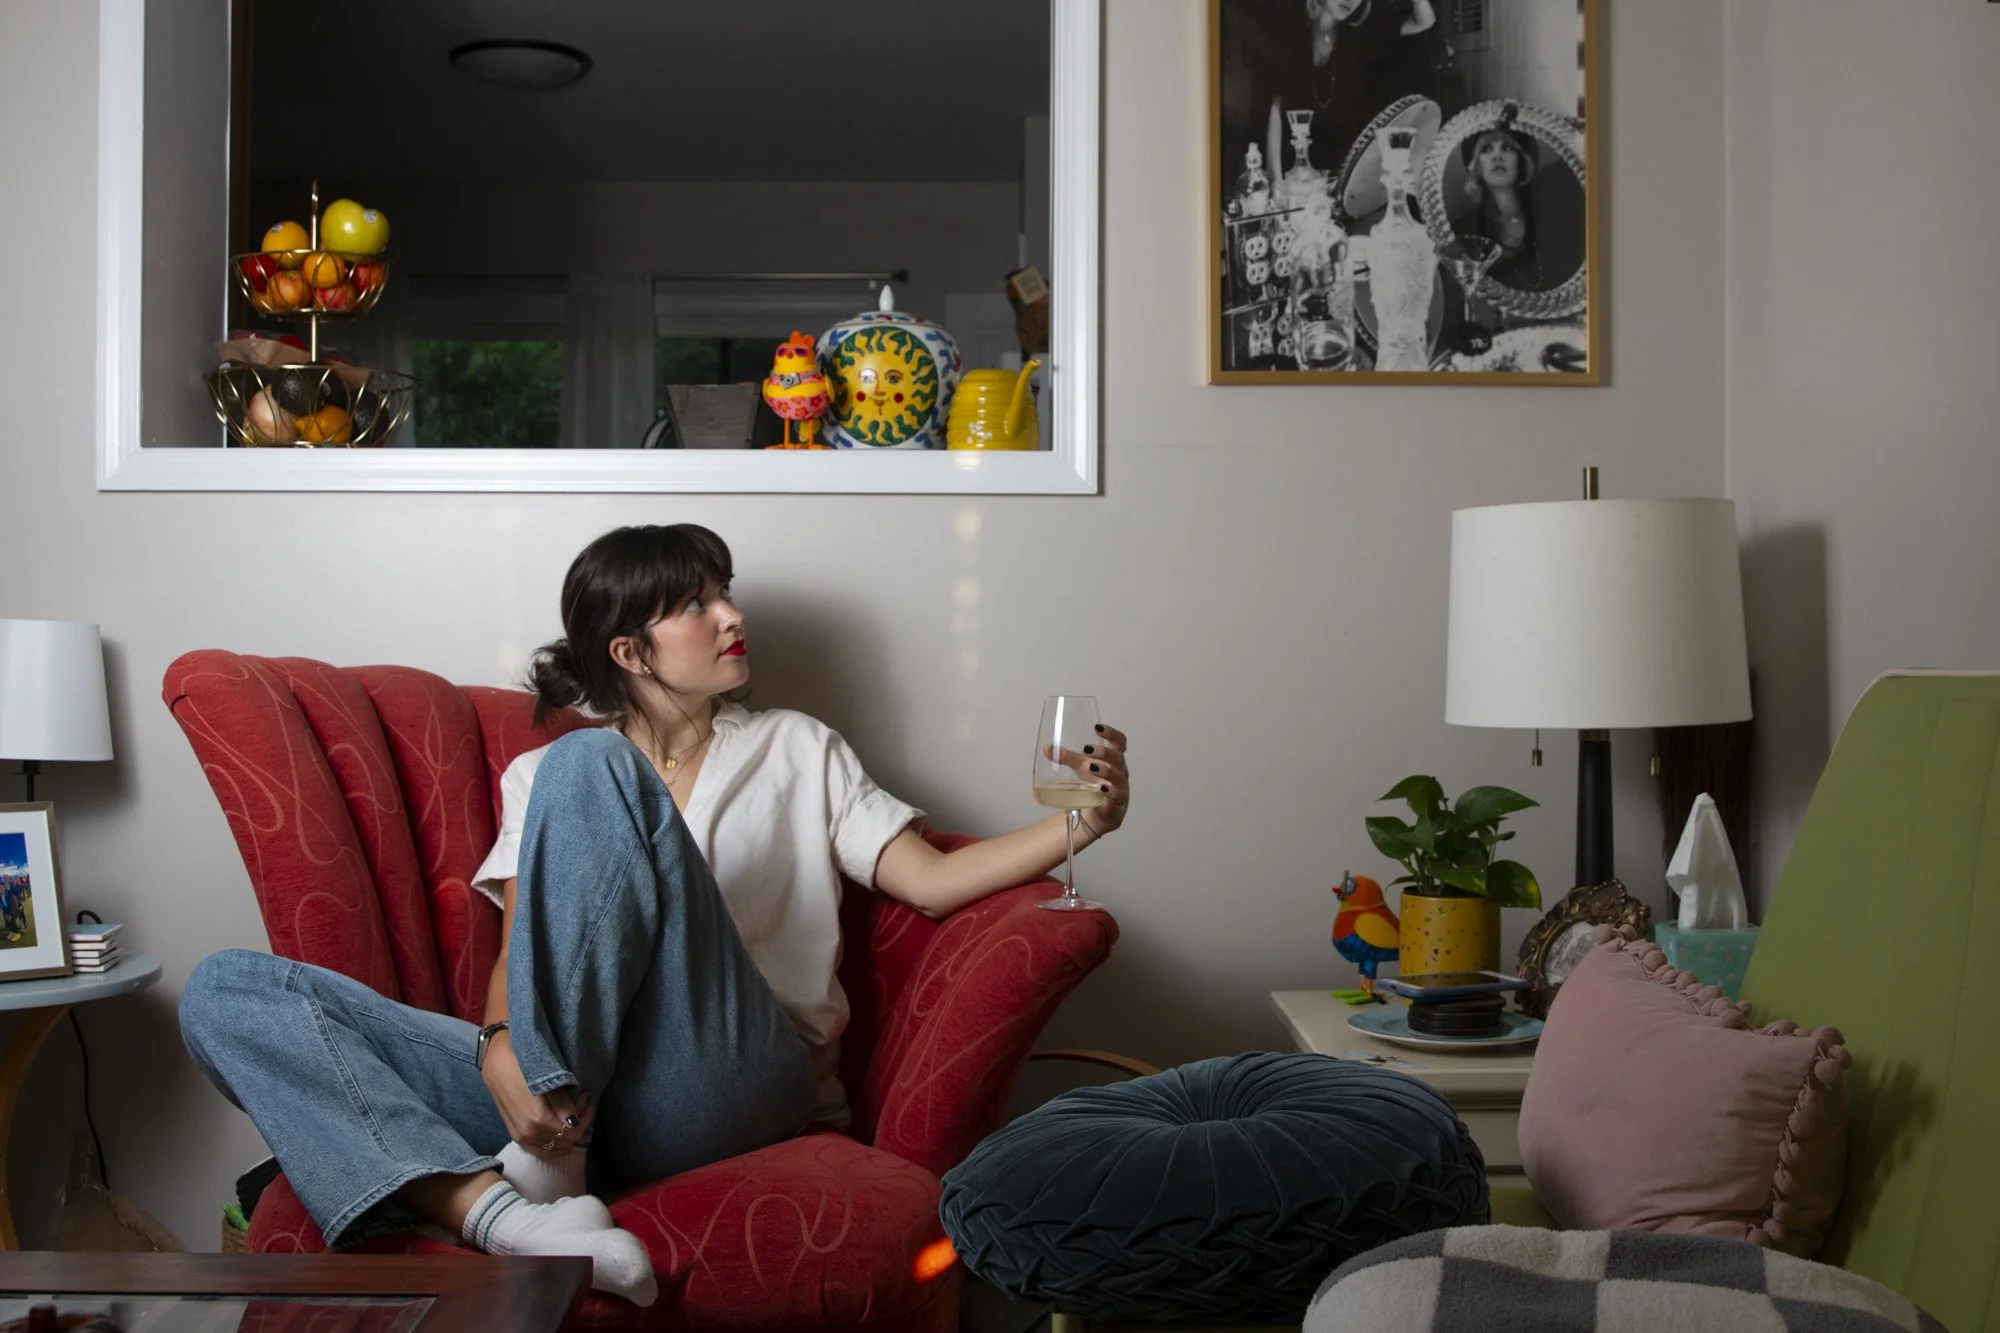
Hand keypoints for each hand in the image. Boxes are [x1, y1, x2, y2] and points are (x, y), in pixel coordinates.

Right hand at [479, 1030, 594, 1156]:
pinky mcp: (514, 1134)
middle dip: (578, 1123)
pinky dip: (553, 1140)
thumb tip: (575, 1122)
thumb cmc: (523, 1063)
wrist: (495, 1058)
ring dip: (566, 1131)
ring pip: (553, 1147)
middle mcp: (528, 1135)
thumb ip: (563, 1104)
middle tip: (581, 1101)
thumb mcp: (547, 1080)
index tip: (586, 1098)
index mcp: (538, 1121)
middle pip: (564, 1141)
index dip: (585, 1117)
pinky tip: (558, 1124)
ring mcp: (520, 1137)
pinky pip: (539, 1148)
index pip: (572, 1133)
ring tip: (571, 1109)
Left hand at [1050, 723, 1130, 836]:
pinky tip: (1101, 788)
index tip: (1098, 727)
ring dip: (1105, 770)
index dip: (1111, 733)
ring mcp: (1121, 786)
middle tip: (1087, 749)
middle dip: (1103, 752)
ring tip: (1090, 767)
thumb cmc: (1093, 784)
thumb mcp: (1080, 767)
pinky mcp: (1118, 802)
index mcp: (1113, 758)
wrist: (1096, 812)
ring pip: (1118, 775)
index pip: (1119, 742)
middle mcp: (1120, 770)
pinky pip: (1118, 795)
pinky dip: (1110, 791)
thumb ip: (1066, 757)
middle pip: (1118, 757)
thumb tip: (1046, 748)